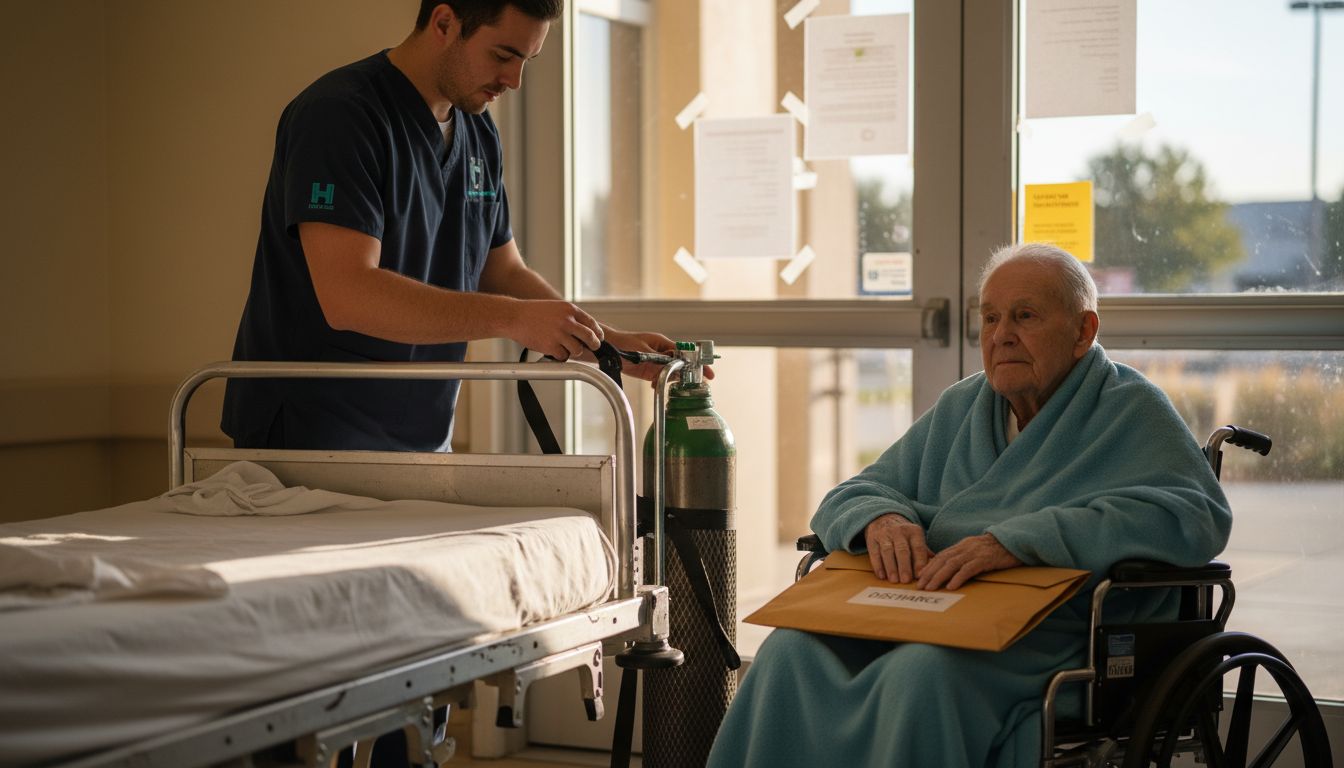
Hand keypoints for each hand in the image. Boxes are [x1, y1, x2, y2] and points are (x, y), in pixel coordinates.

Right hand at [509, 300, 602, 360]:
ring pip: (578, 350)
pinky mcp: (551, 346)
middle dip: (594, 345)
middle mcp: (566, 321)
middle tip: (593, 348)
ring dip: (574, 351)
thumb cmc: (533, 313)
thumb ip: (570, 317)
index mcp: (569, 310)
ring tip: (566, 348)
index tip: (598, 338)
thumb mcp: (555, 307)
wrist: (514, 316)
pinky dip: (561, 356)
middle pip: (590, 337)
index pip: (591, 323)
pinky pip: (564, 357)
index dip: (597, 332)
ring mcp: (559, 334)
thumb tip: (584, 330)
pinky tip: (554, 351)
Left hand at [601, 329, 716, 381]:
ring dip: (671, 380)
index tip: (708, 372)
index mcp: (663, 343)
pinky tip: (655, 386)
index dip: (698, 363)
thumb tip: (672, 370)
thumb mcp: (642, 352)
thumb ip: (658, 362)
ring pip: (671, 372)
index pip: (685, 353)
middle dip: (687, 374)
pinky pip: (660, 377)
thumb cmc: (623, 343)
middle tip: (695, 385)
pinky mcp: (649, 370)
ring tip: (668, 385)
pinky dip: (660, 383)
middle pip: (681, 364)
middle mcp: (662, 352)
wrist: (607, 348)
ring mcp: (656, 361)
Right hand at [864, 514, 931, 583]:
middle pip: (902, 550)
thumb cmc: (904, 535)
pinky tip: (881, 576)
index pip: (918, 548)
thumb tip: (933, 569)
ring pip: (887, 551)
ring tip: (894, 580)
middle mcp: (899, 531)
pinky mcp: (872, 538)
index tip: (920, 576)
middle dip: (904, 566)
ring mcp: (884, 534)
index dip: (919, 562)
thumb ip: (924, 553)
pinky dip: (878, 565)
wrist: (883, 518)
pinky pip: (874, 552)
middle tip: (906, 580)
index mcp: (914, 531)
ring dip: (891, 567)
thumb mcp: (916, 538)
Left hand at [916, 533, 1020, 590]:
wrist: (1014, 541)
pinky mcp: (985, 559)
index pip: (940, 556)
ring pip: (951, 564)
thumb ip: (963, 558)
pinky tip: (951, 586)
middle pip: (942, 560)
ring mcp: (974, 553)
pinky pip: (968, 569)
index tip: (919, 577)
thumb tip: (950, 570)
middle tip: (920, 586)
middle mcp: (964, 548)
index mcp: (961, 546)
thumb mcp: (976, 551)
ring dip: (939, 577)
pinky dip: (958, 577)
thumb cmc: (995, 550)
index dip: (928, 567)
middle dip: (929, 573)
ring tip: (930, 588)